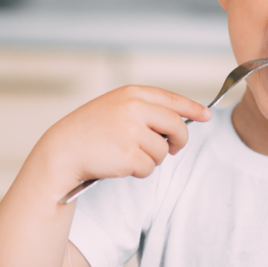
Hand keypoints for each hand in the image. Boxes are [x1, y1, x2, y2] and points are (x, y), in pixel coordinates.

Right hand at [38, 85, 211, 189]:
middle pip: (176, 126)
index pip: (172, 99)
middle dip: (179, 141)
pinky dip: (140, 172)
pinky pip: (150, 168)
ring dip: (152, 159)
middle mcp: (134, 109)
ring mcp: (132, 132)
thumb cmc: (89, 131)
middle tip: (174, 149)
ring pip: (163, 151)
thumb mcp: (115, 108)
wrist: (61, 151)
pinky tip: (121, 165)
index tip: (206, 115)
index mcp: (132, 94)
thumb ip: (144, 109)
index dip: (192, 108)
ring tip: (128, 155)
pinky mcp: (129, 155)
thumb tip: (179, 121)